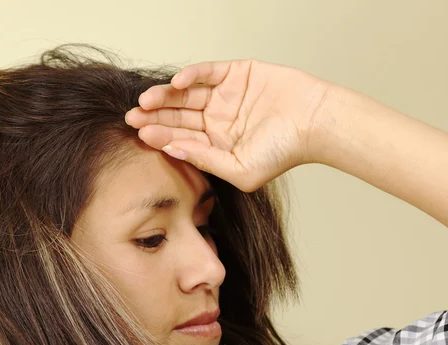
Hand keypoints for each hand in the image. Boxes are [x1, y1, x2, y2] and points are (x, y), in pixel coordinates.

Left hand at [124, 59, 331, 191]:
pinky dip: (192, 75)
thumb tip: (172, 151)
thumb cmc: (284, 152)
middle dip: (155, 116)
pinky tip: (177, 82)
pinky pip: (207, 72)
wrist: (315, 122)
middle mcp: (216, 120)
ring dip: (166, 95)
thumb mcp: (240, 169)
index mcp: (216, 144)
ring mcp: (225, 96)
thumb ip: (206, 160)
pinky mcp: (235, 73)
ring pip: (187, 93)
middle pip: (178, 115)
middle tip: (132, 116)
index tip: (140, 135)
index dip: (160, 135)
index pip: (181, 138)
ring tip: (147, 100)